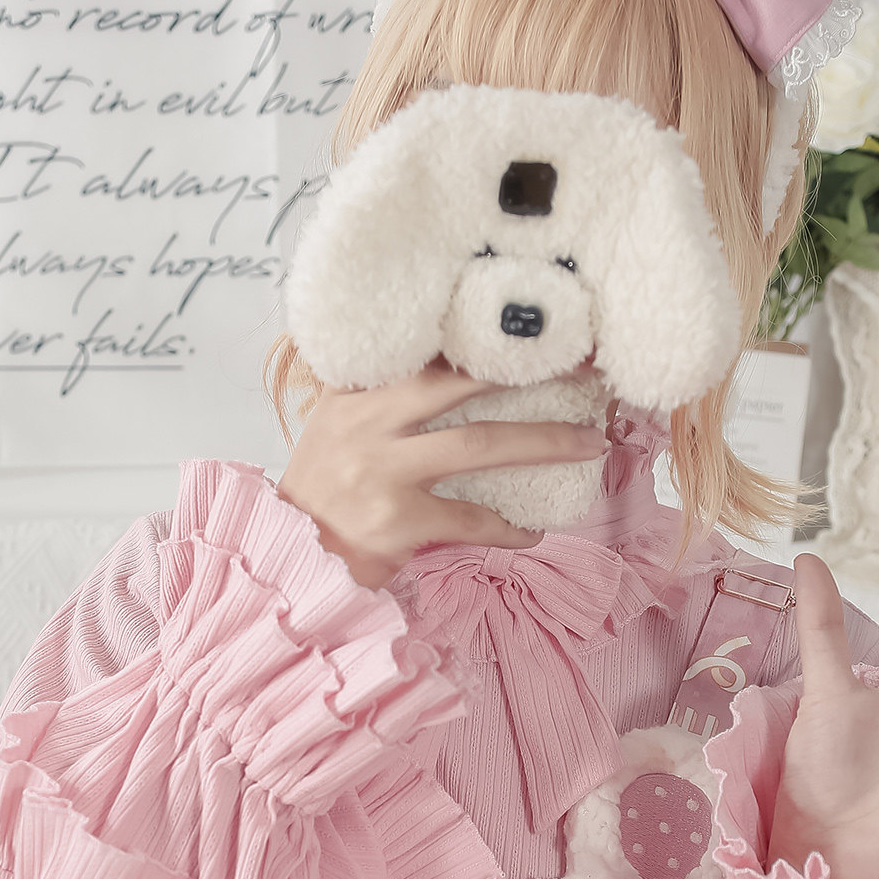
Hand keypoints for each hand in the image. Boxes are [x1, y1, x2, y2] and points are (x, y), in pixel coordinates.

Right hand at [275, 357, 607, 589]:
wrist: (289, 552)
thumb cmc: (323, 492)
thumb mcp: (339, 426)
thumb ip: (384, 397)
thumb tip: (459, 371)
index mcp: (358, 389)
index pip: (432, 350)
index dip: (489, 336)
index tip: (541, 326)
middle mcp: (369, 419)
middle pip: (465, 382)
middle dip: (532, 372)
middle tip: (587, 368)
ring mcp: (383, 469)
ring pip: (480, 443)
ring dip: (544, 443)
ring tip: (589, 444)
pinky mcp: (398, 519)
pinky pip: (471, 518)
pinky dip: (508, 528)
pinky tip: (533, 532)